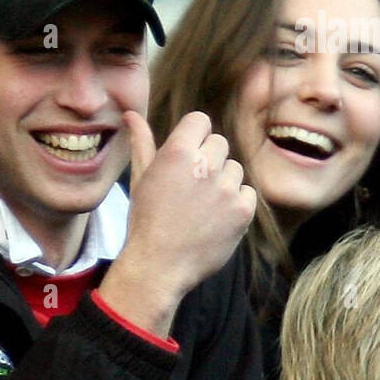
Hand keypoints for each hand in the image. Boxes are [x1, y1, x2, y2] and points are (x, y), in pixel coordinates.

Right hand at [98, 110, 255, 335]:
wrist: (159, 266)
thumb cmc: (146, 220)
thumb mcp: (140, 179)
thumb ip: (142, 142)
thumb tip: (132, 114)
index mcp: (177, 153)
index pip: (200, 121)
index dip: (194, 137)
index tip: (186, 156)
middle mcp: (205, 165)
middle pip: (219, 143)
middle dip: (207, 159)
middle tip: (191, 187)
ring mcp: (227, 188)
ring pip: (234, 168)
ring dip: (223, 182)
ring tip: (202, 206)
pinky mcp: (243, 210)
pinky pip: (247, 192)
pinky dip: (235, 203)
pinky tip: (215, 218)